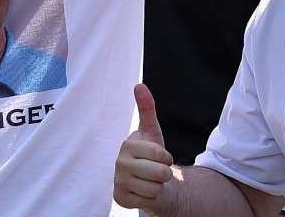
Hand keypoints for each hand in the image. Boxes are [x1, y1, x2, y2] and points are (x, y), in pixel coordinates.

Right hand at [113, 84, 175, 210]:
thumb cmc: (152, 155)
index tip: (161, 157)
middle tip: (158, 171)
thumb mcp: (152, 132)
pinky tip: (144, 191)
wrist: (148, 180)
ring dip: (158, 186)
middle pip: (159, 172)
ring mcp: (118, 181)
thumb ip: (147, 109)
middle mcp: (119, 163)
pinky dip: (151, 197)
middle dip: (165, 173)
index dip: (166, 157)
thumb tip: (139, 85)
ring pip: (154, 188)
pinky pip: (147, 200)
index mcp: (127, 145)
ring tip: (151, 180)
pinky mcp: (120, 198)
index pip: (159, 154)